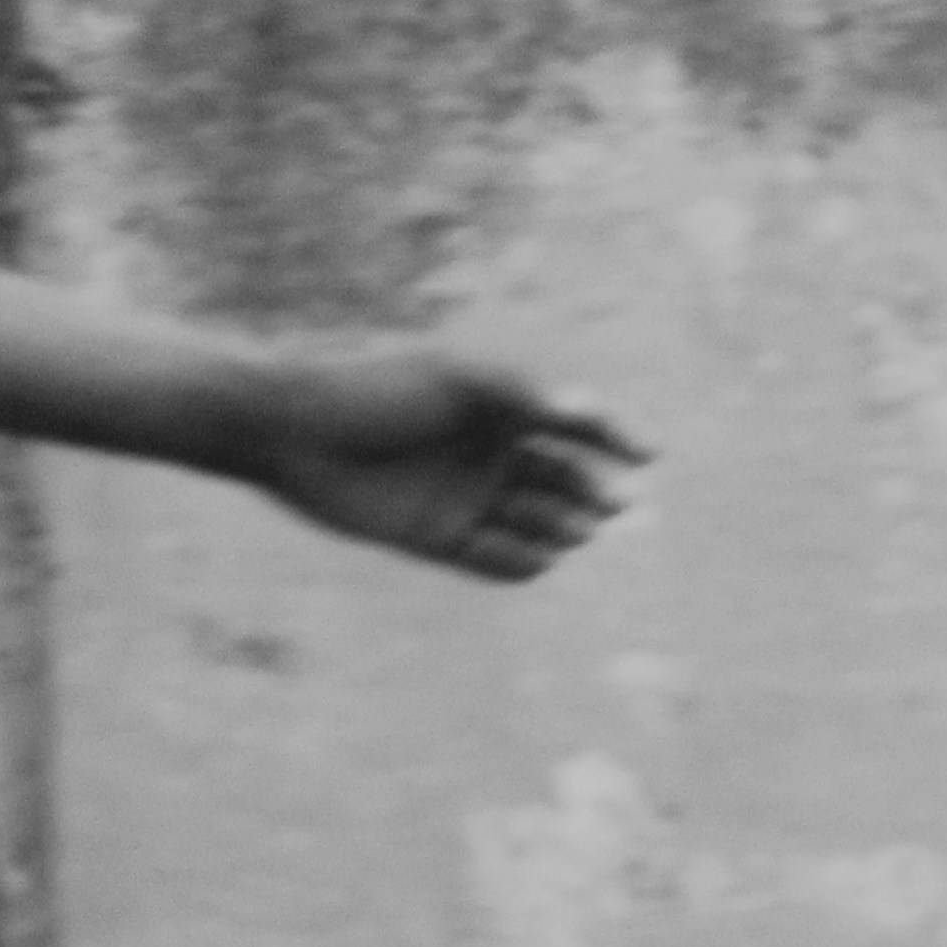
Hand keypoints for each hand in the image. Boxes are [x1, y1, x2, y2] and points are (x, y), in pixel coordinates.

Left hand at [237, 351, 646, 580]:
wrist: (296, 434)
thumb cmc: (379, 391)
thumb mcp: (457, 382)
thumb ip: (524, 395)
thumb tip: (585, 406)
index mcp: (501, 403)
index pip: (576, 421)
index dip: (617, 435)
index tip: (650, 454)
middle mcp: (491, 451)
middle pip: (565, 479)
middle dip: (594, 493)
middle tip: (613, 505)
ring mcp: (468, 497)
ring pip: (538, 523)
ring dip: (562, 529)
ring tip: (570, 528)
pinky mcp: (439, 539)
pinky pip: (496, 560)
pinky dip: (520, 564)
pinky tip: (535, 558)